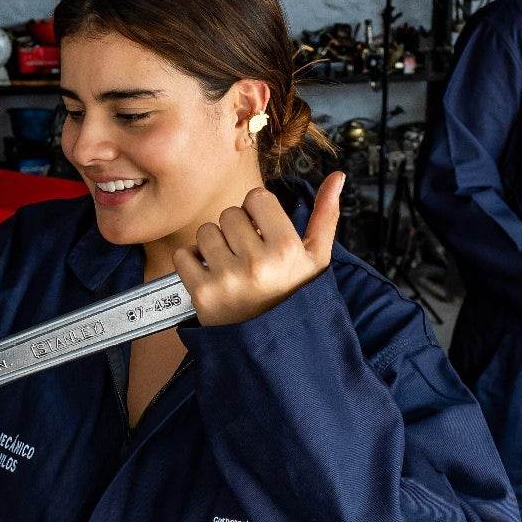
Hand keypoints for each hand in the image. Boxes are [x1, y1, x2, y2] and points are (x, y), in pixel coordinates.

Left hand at [175, 172, 343, 326]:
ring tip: (231, 266)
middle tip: (248, 255)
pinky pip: (184, 255)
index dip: (258, 212)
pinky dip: (192, 263)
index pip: (256, 196)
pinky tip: (212, 276)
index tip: (264, 232)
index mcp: (286, 248)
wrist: (275, 346)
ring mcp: (228, 279)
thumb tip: (337, 175)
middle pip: (229, 213)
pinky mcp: (203, 294)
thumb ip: (325, 215)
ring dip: (214, 245)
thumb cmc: (295, 295)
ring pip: (205, 231)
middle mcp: (257, 263)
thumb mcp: (316, 258)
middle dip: (237, 230)